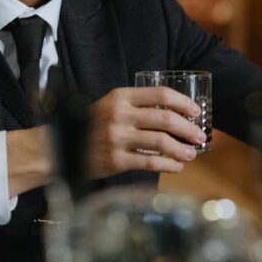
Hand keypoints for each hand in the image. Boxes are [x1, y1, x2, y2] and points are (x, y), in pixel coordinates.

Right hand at [88, 86, 205, 178]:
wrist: (62, 146)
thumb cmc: (93, 124)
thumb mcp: (111, 105)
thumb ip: (137, 105)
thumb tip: (176, 113)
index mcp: (121, 96)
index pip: (161, 95)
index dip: (183, 103)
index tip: (196, 112)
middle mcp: (119, 115)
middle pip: (166, 119)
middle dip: (188, 129)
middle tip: (199, 136)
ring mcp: (117, 138)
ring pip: (161, 142)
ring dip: (182, 149)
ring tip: (192, 154)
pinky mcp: (115, 160)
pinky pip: (150, 162)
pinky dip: (168, 165)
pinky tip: (176, 166)